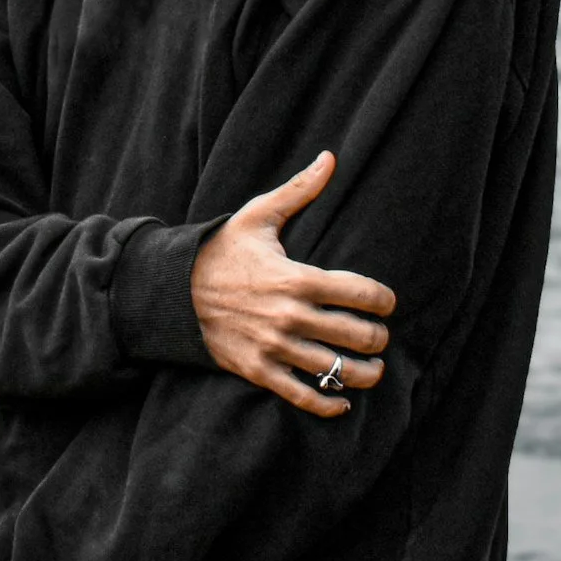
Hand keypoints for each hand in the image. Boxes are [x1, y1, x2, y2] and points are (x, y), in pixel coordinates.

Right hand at [189, 152, 395, 417]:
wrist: (173, 290)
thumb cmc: (222, 250)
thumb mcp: (258, 215)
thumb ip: (299, 190)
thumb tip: (330, 157)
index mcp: (298, 278)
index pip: (361, 293)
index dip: (384, 300)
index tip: (387, 302)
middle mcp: (291, 316)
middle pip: (356, 335)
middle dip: (378, 337)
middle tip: (380, 335)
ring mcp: (275, 346)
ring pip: (336, 369)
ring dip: (364, 372)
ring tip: (373, 368)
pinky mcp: (259, 370)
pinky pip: (302, 395)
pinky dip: (327, 403)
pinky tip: (342, 401)